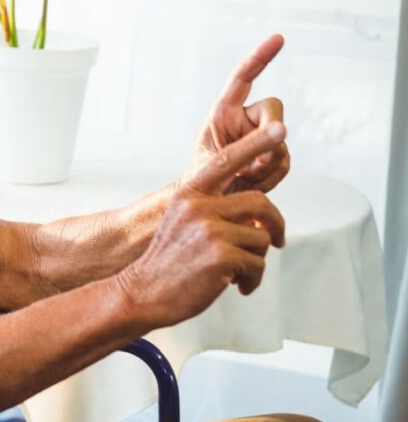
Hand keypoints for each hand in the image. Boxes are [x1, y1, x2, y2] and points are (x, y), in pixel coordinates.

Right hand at [119, 123, 286, 327]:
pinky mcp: (221, 257)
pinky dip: (252, 279)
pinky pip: (258, 264)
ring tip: (238, 274)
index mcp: (190, 194)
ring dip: (256, 260)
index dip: (255, 144)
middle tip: (277, 241)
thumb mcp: (183, 222)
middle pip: (260, 204)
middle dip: (274, 225)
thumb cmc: (169, 262)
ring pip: (261, 238)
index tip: (279, 128)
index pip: (227, 161)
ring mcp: (210, 231)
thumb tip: (259, 218)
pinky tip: (236, 286)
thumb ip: (215, 210)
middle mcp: (199, 207)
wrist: (143, 293)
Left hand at [188, 34, 289, 193]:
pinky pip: (285, 160)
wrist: (209, 205)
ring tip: (242, 177)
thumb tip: (282, 130)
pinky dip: (272, 176)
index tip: (278, 39)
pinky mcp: (272, 155)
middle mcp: (244, 120)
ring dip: (266, 163)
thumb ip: (248, 147)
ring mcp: (260, 137)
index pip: (242, 79)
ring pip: (282, 140)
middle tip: (255, 159)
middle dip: (269, 132)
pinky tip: (253, 182)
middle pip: (274, 108)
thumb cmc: (202, 180)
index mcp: (223, 113)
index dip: (260, 58)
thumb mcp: (218, 162)